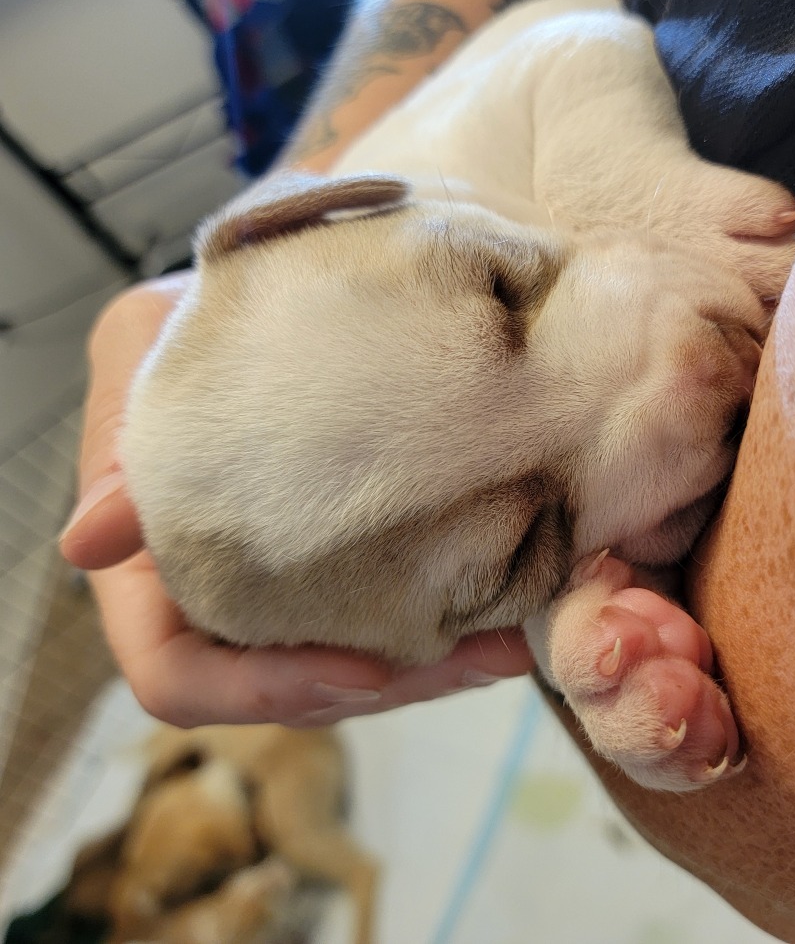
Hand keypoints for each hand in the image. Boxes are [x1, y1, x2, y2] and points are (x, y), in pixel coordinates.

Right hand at [60, 274, 531, 727]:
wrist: (274, 299)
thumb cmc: (198, 320)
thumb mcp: (148, 353)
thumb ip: (128, 453)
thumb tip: (86, 544)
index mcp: (148, 569)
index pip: (177, 675)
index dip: (263, 690)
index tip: (363, 668)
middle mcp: (218, 594)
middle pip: (288, 686)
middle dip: (385, 684)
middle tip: (477, 656)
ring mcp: (289, 586)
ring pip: (352, 666)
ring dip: (433, 667)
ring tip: (511, 642)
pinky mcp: (350, 562)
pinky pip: (395, 618)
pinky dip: (450, 625)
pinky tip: (511, 609)